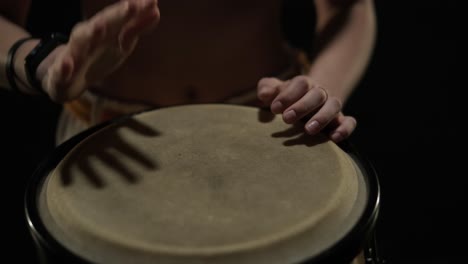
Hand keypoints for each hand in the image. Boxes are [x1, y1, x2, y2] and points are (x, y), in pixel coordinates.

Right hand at [36, 0, 159, 101]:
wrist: (63, 78)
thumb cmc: (96, 56)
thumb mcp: (119, 45)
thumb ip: (136, 28)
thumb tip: (156, 10)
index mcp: (103, 30)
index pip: (120, 17)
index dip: (134, 10)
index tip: (152, 0)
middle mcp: (87, 37)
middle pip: (101, 24)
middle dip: (115, 15)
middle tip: (131, 6)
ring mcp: (72, 54)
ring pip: (79, 42)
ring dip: (89, 34)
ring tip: (100, 27)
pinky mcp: (60, 74)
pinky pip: (60, 71)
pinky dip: (63, 67)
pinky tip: (67, 64)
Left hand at [257, 75, 356, 142]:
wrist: (307, 102)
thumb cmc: (286, 98)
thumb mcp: (275, 91)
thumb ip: (267, 88)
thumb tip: (264, 94)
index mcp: (304, 84)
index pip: (300, 84)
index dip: (287, 95)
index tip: (274, 108)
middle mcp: (320, 93)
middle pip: (317, 94)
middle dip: (302, 106)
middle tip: (286, 119)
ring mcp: (332, 106)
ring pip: (334, 106)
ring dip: (322, 117)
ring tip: (308, 130)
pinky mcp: (340, 120)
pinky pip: (349, 122)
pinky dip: (345, 128)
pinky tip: (334, 138)